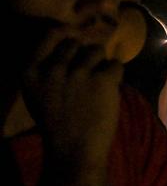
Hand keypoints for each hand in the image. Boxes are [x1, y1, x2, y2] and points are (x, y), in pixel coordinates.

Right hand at [22, 30, 122, 169]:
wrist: (74, 151)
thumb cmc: (57, 123)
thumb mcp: (39, 94)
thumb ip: (48, 69)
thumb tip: (71, 39)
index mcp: (31, 73)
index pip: (50, 35)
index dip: (65, 34)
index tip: (73, 40)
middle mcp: (53, 69)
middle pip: (76, 43)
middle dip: (84, 55)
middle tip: (86, 75)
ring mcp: (78, 73)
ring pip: (97, 51)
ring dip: (100, 65)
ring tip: (97, 85)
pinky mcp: (103, 79)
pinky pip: (116, 64)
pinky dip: (116, 76)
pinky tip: (109, 91)